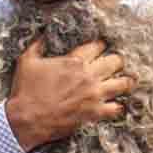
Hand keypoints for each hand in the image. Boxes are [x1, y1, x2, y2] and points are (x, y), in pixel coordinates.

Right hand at [4, 39, 130, 150]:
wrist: (27, 118)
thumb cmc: (26, 90)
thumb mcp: (27, 61)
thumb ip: (37, 45)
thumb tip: (42, 34)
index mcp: (74, 61)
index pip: (97, 46)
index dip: (100, 45)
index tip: (101, 46)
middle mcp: (88, 76)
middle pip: (115, 62)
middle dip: (116, 60)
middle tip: (116, 63)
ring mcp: (94, 94)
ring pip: (122, 84)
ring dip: (124, 81)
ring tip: (126, 81)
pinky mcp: (95, 112)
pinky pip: (116, 108)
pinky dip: (117, 106)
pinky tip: (116, 104)